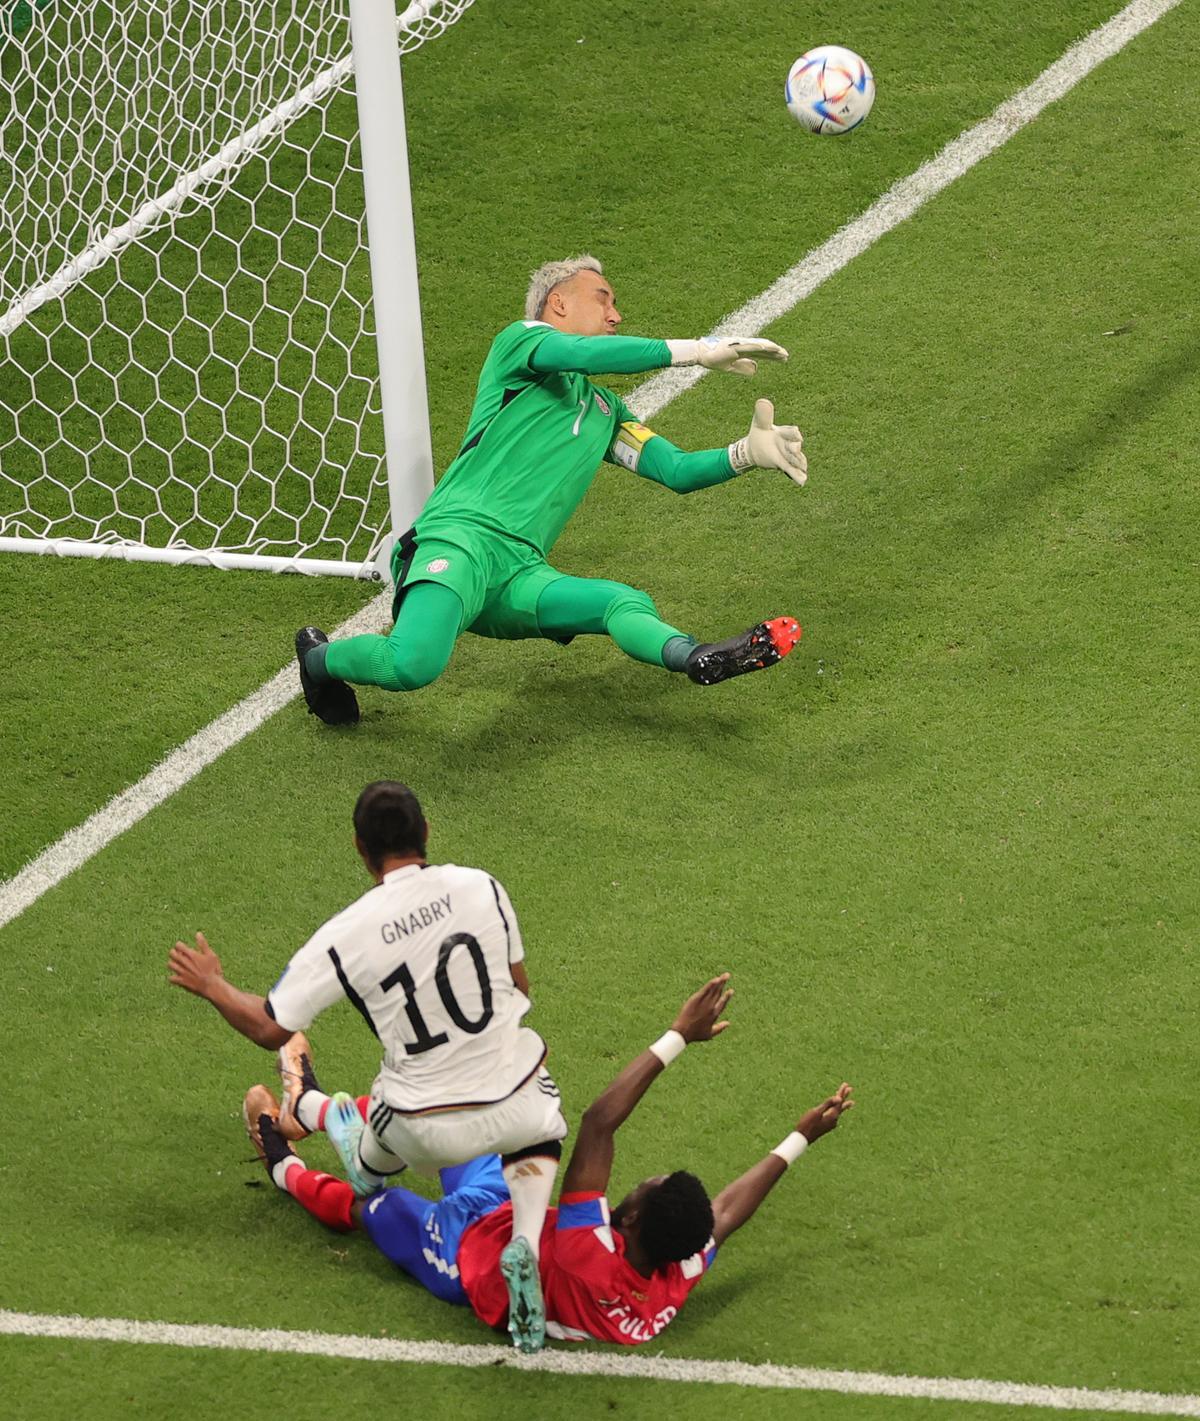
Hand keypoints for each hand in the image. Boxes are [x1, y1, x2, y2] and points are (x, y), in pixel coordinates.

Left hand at [168, 931, 225, 999]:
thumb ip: (203, 944)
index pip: (178, 946)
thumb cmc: (213, 969)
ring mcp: (181, 972)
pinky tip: (176, 976)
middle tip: (177, 954)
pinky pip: (171, 978)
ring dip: (172, 963)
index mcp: (191, 955)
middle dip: (174, 952)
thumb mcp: (210, 955)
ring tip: (176, 963)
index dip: (179, 945)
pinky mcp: (181, 981)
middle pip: (172, 954)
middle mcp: (184, 962)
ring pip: (170, 965)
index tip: (181, 946)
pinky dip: (172, 977)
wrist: (211, 985)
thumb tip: (198, 933)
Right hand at [666, 336, 788, 376]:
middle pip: (763, 349)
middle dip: (775, 352)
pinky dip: (758, 346)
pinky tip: (767, 347)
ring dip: (770, 348)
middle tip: (786, 356)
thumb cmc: (714, 360)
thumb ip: (743, 367)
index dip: (773, 356)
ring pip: (759, 346)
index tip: (783, 359)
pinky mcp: (735, 345)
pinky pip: (749, 346)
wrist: (702, 354)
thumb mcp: (731, 367)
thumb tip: (756, 368)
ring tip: (780, 351)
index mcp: (744, 351)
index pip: (762, 354)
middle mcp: (744, 346)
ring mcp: (740, 344)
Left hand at [670, 973, 733, 1042]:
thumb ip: (720, 1028)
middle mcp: (711, 1008)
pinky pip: (705, 990)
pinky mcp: (696, 1000)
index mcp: (714, 1016)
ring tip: (724, 975)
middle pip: (718, 993)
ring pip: (713, 991)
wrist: (683, 1032)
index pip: (722, 1003)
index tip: (731, 990)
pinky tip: (715, 979)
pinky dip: (711, 985)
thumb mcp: (709, 1034)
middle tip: (727, 976)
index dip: (727, 996)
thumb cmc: (695, 1034)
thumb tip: (729, 1023)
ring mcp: (704, 1003)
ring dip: (719, 982)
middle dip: (723, 984)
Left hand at [728, 399, 806, 484]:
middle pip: (794, 446)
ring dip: (799, 462)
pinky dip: (798, 476)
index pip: (790, 432)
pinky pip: (792, 471)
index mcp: (784, 432)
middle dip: (795, 448)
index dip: (793, 433)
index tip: (797, 434)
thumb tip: (762, 401)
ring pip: (795, 459)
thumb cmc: (759, 433)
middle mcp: (788, 443)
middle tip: (796, 448)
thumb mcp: (759, 424)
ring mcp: (788, 455)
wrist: (754, 448)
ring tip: (803, 468)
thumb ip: (763, 415)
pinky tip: (803, 482)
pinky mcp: (784, 465)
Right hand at [797, 1083, 853, 1142]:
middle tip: (850, 1089)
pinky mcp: (826, 1126)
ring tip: (848, 1101)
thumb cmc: (807, 1124)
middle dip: (844, 1097)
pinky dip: (836, 1109)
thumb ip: (827, 1104)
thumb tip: (839, 1098)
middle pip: (840, 1106)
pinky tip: (835, 1110)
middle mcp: (833, 1120)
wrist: (803, 1138)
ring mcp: (830, 1124)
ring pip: (838, 1111)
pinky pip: (834, 1114)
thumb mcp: (816, 1112)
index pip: (839, 1101)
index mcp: (832, 1116)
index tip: (846, 1085)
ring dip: (841, 1103)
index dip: (842, 1092)